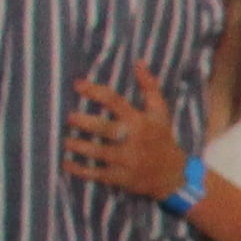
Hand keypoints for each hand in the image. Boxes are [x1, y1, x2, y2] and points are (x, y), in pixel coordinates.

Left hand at [63, 64, 186, 202]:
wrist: (174, 176)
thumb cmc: (162, 138)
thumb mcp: (160, 113)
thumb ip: (150, 87)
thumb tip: (138, 62)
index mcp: (141, 121)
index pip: (116, 102)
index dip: (95, 91)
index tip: (77, 84)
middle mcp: (134, 140)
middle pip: (106, 129)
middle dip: (86, 123)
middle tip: (69, 117)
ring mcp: (128, 161)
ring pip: (99, 153)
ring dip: (80, 147)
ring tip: (66, 141)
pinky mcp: (122, 178)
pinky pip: (97, 174)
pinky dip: (80, 171)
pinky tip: (66, 164)